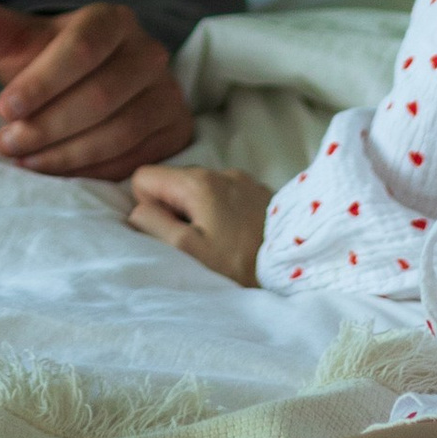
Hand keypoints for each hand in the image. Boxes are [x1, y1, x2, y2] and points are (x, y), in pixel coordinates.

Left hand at [0, 0, 195, 176]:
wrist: (91, 87)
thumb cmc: (49, 65)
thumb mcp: (16, 42)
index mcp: (112, 20)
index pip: (82, 49)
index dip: (42, 82)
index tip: (3, 109)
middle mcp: (149, 51)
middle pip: (100, 96)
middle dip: (47, 125)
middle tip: (7, 143)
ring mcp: (168, 91)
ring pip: (119, 131)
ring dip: (67, 153)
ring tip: (26, 159)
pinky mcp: (175, 129)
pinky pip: (137, 157)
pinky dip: (93, 170)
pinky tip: (59, 172)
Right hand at [125, 163, 268, 285]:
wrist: (299, 266)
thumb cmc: (240, 263)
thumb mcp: (188, 251)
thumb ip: (153, 224)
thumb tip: (137, 210)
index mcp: (197, 181)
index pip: (145, 177)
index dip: (148, 207)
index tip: (169, 232)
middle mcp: (219, 171)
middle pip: (172, 182)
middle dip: (174, 210)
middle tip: (196, 242)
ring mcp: (242, 179)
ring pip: (199, 189)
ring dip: (198, 211)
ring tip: (219, 241)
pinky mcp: (260, 192)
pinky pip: (224, 194)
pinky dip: (222, 211)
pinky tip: (238, 235)